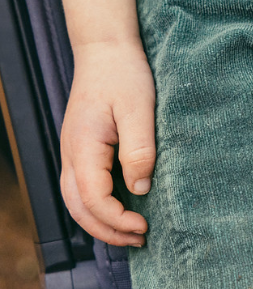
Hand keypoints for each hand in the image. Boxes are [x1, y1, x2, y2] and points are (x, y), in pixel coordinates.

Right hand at [60, 40, 154, 246]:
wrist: (106, 50)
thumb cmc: (124, 75)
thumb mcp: (140, 110)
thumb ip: (139, 151)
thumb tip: (140, 189)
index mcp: (83, 148)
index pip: (93, 200)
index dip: (117, 220)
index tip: (144, 226)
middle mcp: (71, 154)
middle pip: (78, 208)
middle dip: (107, 230)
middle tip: (140, 238)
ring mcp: (73, 152)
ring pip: (76, 200)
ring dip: (101, 221)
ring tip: (132, 231)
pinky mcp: (82, 148)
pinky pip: (82, 187)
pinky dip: (98, 205)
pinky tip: (122, 207)